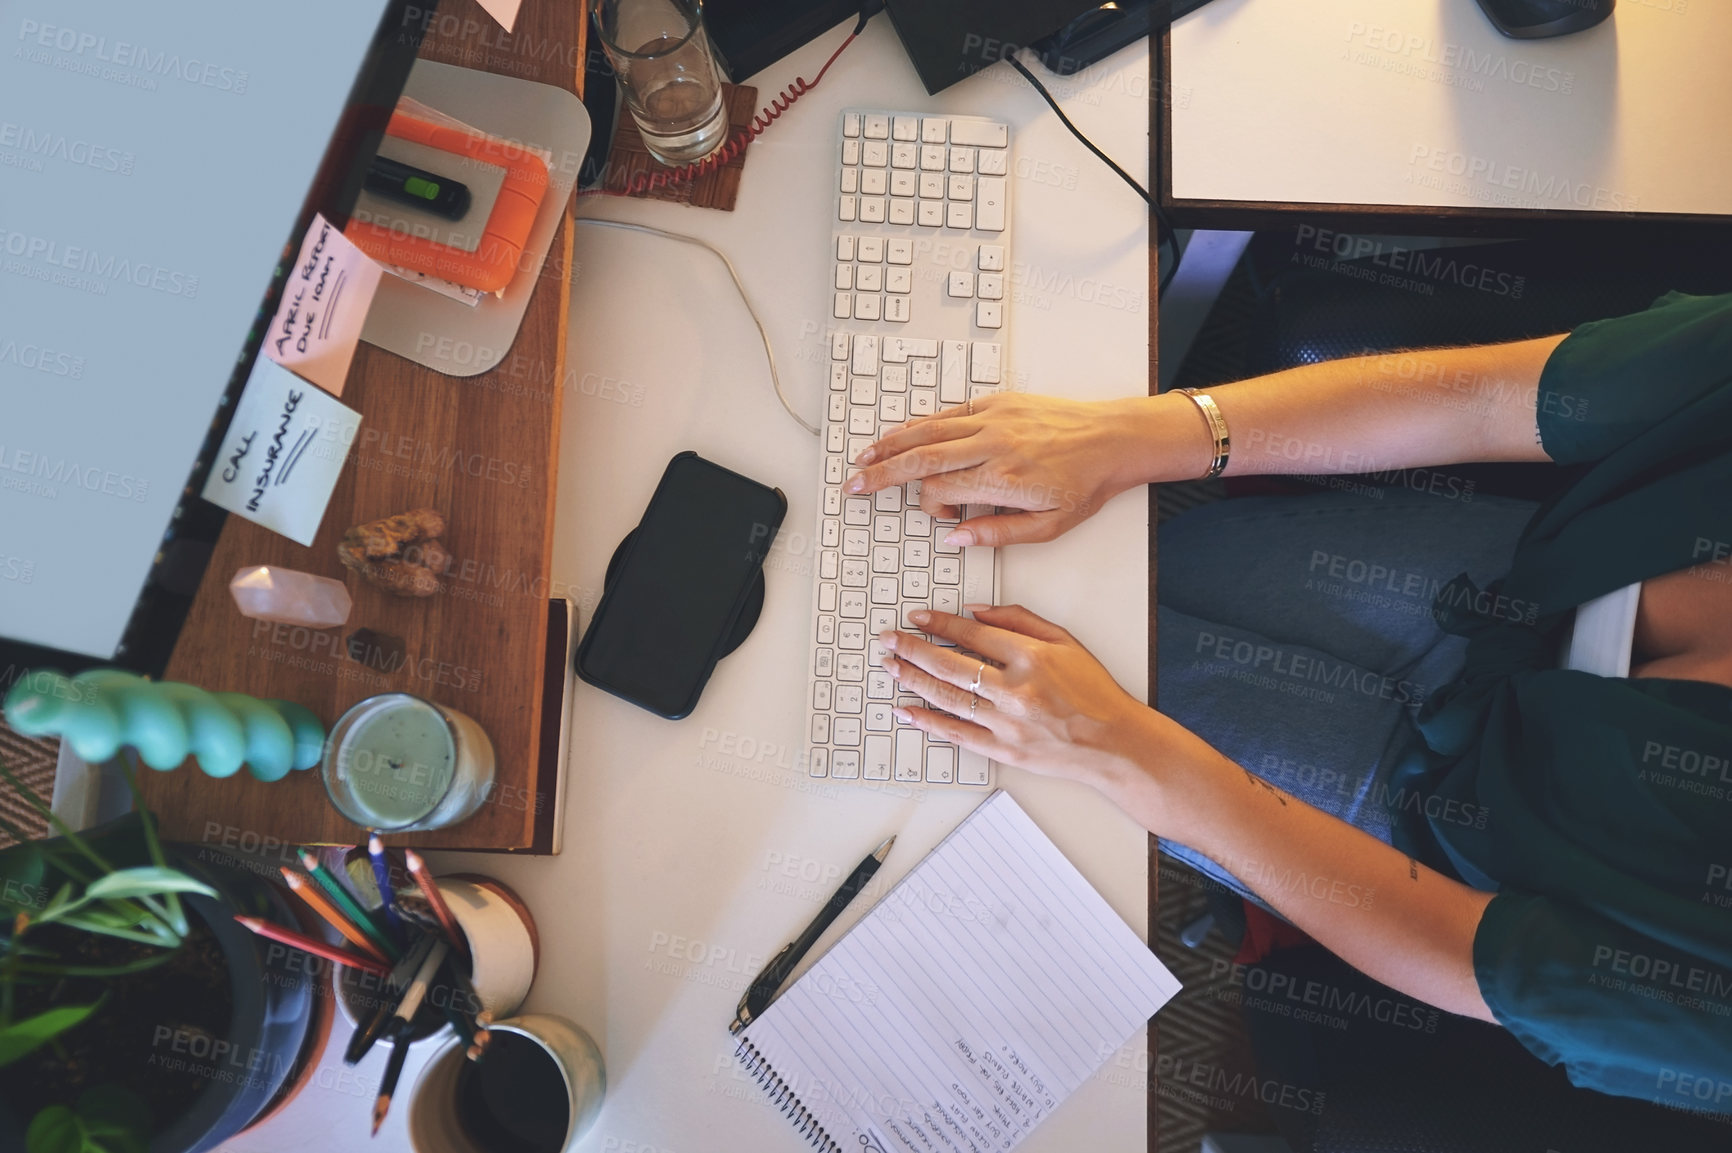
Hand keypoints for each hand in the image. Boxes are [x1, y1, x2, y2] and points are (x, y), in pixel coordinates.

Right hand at [845, 393, 1161, 546]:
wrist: (1112, 440)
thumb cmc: (1085, 483)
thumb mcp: (1049, 526)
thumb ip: (997, 534)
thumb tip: (955, 538)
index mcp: (1002, 479)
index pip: (939, 491)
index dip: (930, 508)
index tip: (942, 516)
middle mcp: (992, 445)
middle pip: (920, 458)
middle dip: (881, 473)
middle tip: (853, 484)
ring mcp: (992, 420)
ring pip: (926, 431)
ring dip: (890, 445)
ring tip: (864, 457)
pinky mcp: (997, 404)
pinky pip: (947, 413)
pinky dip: (919, 423)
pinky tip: (901, 433)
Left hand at [879, 604, 1161, 789]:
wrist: (1114, 743)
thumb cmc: (1094, 692)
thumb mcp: (1066, 641)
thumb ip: (1020, 620)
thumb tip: (976, 611)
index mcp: (1030, 657)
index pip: (971, 634)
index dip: (939, 624)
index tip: (917, 618)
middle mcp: (1015, 690)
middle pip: (949, 665)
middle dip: (912, 649)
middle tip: (888, 639)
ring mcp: (1006, 723)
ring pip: (947, 698)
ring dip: (912, 680)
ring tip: (890, 667)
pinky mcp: (1003, 751)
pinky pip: (956, 733)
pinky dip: (927, 722)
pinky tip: (906, 711)